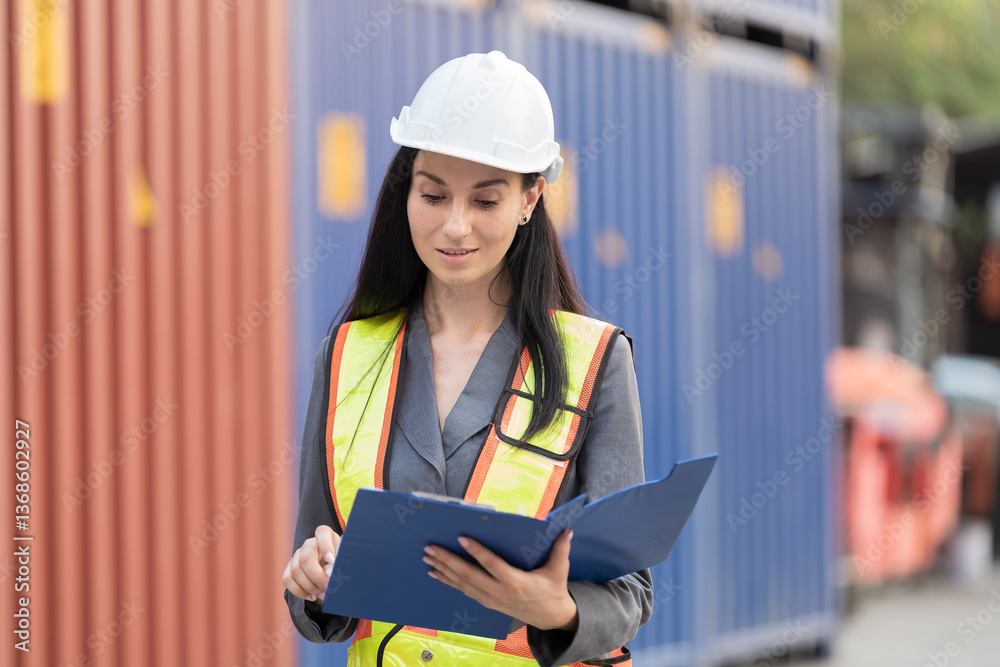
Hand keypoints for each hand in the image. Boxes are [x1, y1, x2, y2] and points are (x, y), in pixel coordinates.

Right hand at [282, 525, 340, 602]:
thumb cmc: (340, 561)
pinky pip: (287, 579)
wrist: (331, 569)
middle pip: (305, 558)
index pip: (322, 533)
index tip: (332, 561)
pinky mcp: (289, 568)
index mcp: (325, 535)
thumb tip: (328, 573)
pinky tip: (312, 596)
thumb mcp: (344, 559)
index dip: (326, 547)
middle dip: (317, 577)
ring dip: (310, 587)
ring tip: (323, 595)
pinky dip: (299, 591)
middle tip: (328, 589)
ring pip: (295, 571)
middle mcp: (309, 544)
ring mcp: (297, 555)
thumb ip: (339, 563)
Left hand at [422, 529, 578, 631]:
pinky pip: (464, 591)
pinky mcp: (487, 602)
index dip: (476, 551)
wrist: (551, 618)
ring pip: (462, 584)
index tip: (462, 538)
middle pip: (469, 575)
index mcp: (516, 582)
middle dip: (448, 561)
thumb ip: (561, 549)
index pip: (492, 564)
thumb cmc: (554, 590)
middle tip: (431, 548)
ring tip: (428, 558)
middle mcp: (499, 592)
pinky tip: (436, 573)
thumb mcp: (559, 570)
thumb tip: (567, 530)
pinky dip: (449, 582)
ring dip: (443, 570)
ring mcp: (491, 599)